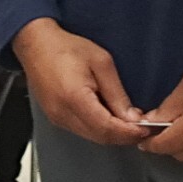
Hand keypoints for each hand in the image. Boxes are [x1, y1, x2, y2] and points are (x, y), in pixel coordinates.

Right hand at [12, 18, 147, 145]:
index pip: (107, 128)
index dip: (129, 133)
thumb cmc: (66, 47)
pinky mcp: (55, 118)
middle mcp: (63, 114)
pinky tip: (110, 120)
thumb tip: (132, 117)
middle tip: (143, 129)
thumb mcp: (101, 63)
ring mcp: (57, 118)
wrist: (36, 44)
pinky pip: (82, 131)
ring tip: (129, 124)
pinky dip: (99, 129)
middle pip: (100, 137)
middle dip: (124, 136)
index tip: (146, 130)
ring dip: (112, 134)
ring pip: (91, 137)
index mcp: (75, 98)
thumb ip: (117, 93)